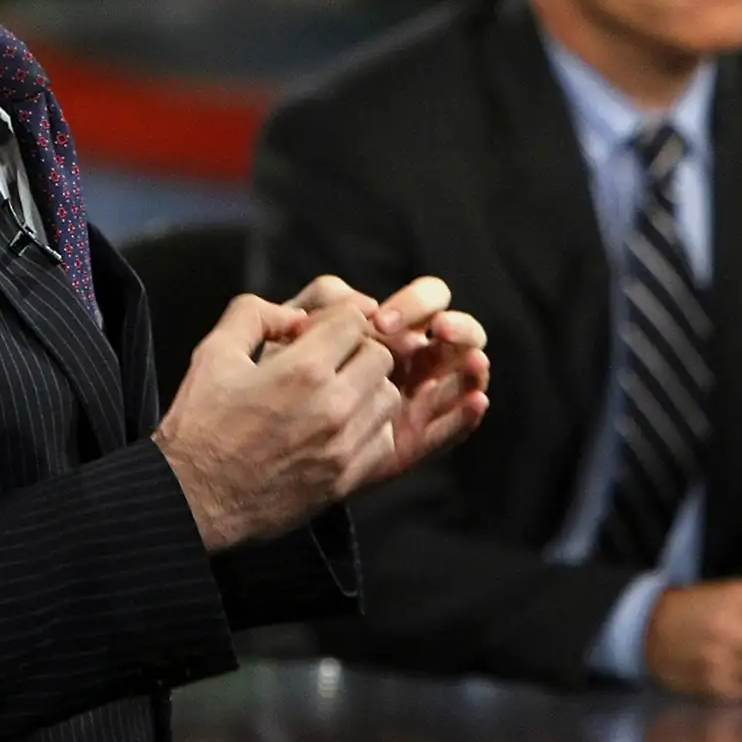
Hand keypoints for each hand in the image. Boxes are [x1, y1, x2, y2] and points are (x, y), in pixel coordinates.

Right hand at [153, 295, 400, 551]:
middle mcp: (331, 407)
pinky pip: (383, 440)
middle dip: (355, 350)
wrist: (191, 499)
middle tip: (328, 361)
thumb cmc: (199, 425)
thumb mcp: (214, 353)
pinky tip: (340, 427)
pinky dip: (370, 429)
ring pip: (387, 398)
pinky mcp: (344, 479)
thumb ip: (254, 315)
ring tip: (335, 393)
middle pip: (380, 356)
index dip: (334, 319)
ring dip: (367, 388)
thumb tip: (295, 316)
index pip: (354, 320)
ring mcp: (342, 447)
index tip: (314, 334)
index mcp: (301, 371)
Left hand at [288, 276, 490, 481]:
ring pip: (466, 375)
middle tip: (438, 330)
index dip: (415, 305)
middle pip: (460, 332)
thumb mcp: (297, 325)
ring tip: (472, 361)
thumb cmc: (278, 368)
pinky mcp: (415, 441)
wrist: (265, 431)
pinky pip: (450, 430)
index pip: (428, 301)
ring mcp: (421, 400)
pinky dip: (467, 416)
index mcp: (396, 327)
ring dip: (473, 364)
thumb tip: (367, 305)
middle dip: (456, 327)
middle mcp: (416, 359)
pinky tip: (476, 401)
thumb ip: (327, 300)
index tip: (382, 322)